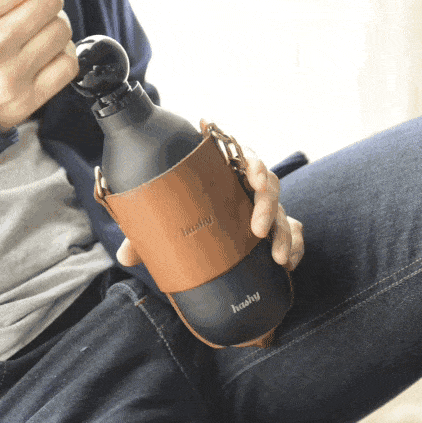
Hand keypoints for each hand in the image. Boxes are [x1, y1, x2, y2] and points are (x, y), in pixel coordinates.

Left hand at [116, 147, 304, 271]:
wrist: (206, 244)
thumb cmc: (185, 223)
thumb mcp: (164, 226)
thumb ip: (147, 236)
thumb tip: (126, 256)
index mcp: (223, 176)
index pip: (242, 157)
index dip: (252, 161)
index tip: (253, 175)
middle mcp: (247, 190)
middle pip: (268, 185)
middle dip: (268, 205)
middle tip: (258, 229)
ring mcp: (266, 210)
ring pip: (285, 212)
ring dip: (285, 234)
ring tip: (277, 257)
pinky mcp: (279, 229)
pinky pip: (295, 234)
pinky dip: (295, 248)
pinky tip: (288, 265)